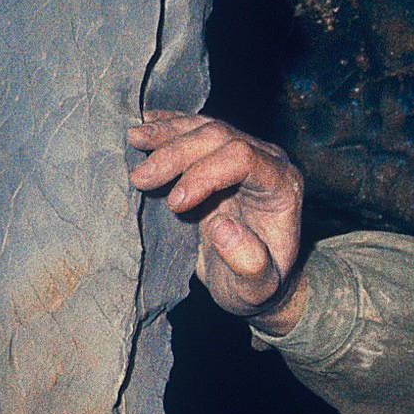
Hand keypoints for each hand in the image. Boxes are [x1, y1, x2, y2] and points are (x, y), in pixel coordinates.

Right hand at [128, 111, 306, 326]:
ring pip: (203, 126)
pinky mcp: (221, 151)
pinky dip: (167, 124)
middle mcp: (268, 159)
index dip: (203, 174)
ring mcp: (245, 149)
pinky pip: (194, 126)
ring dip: (165, 133)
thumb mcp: (256, 289)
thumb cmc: (257, 285)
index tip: (175, 204)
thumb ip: (249, 265)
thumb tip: (223, 227)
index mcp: (282, 186)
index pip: (242, 158)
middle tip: (139, 179)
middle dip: (175, 154)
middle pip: (218, 135)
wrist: (255, 278)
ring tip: (132, 142)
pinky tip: (143, 125)